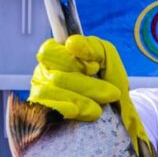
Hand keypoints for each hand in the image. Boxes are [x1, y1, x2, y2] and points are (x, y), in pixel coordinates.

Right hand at [29, 35, 151, 153]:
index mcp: (55, 54)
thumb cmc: (108, 79)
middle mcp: (44, 72)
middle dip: (86, 86)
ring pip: (51, 93)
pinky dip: (61, 109)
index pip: (49, 51)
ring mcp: (40, 92)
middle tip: (111, 94)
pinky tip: (74, 112)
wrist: (117, 111)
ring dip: (79, 100)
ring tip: (98, 110)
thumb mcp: (106, 57)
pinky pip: (44, 109)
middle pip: (56, 76)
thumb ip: (92, 47)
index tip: (94, 68)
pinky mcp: (40, 113)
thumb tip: (71, 44)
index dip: (71, 60)